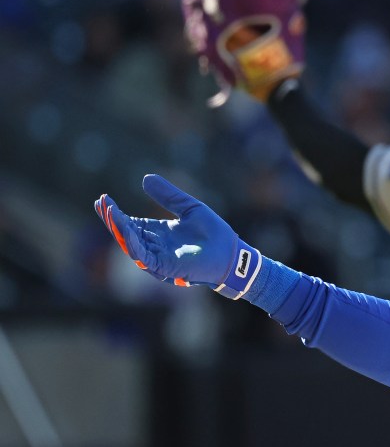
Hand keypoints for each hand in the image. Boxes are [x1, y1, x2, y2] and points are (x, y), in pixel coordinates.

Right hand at [94, 174, 261, 298]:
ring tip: (108, 211)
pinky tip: (124, 227)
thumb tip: (146, 178)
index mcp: (158, 233)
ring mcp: (158, 258)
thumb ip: (168, 195)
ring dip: (118, 228)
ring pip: (130, 244)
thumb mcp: (189, 207)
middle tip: (100, 202)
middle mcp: (154, 246)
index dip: (116, 213)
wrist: (231, 253)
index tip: (103, 199)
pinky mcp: (164, 267)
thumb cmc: (214, 233)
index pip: (130, 223)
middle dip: (112, 219)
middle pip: (125, 234)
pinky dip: (132, 242)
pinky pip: (143, 255)